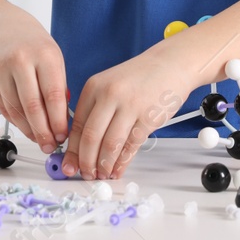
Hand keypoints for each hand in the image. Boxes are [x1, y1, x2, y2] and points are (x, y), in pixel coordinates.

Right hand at [0, 7, 69, 153]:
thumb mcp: (53, 57)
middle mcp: (20, 60)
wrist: (0, 27)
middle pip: (32, 106)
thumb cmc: (32, 44)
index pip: (53, 95)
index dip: (58, 120)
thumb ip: (58, 87)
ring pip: (15, 110)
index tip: (63, 136)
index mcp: (44, 54)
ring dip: (29, 130)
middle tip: (50, 145)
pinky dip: (16, 121)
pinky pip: (3, 107)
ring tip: (39, 139)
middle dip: (43, 131)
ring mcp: (1, 69)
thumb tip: (62, 121)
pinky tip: (26, 127)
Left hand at [62, 46, 194, 180]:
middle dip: (86, 162)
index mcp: (93, 87)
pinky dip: (122, 163)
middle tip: (85, 175)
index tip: (69, 165)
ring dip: (104, 165)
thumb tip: (82, 145)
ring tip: (101, 175)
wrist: (170, 64)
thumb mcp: (109, 85)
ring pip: (110, 145)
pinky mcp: (148, 117)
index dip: (72, 151)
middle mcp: (109, 95)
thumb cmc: (139, 77)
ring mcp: (129, 106)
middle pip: (91, 138)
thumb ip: (95, 110)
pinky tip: (118, 170)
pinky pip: (131, 146)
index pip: (77, 126)